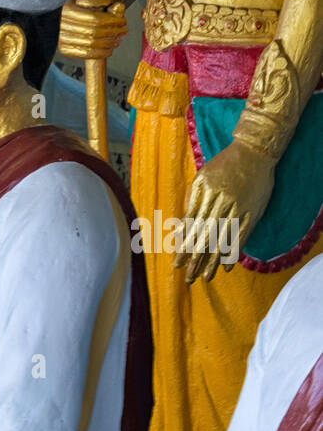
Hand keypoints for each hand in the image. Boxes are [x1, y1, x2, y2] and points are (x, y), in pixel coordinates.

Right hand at [59, 0, 127, 60]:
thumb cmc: (82, 10)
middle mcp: (63, 25)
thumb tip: (120, 7)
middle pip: (94, 31)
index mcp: (68, 10)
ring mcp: (63, 39)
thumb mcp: (91, 1)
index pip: (95, 18)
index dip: (112, 21)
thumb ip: (106, 3)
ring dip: (109, 43)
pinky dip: (102, 53)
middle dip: (113, 32)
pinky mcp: (65, 50)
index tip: (123, 21)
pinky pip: (87, 54)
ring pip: (92, 43)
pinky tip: (110, 49)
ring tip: (118, 40)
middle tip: (124, 31)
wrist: (67, 21)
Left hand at [175, 139, 275, 283]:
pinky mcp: (252, 212)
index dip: (184, 246)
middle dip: (195, 259)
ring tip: (204, 278)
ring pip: (221, 239)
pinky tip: (227, 266)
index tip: (176, 263)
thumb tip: (181, 226)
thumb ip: (193, 200)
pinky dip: (234, 252)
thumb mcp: (202, 176)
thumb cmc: (224, 164)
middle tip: (187, 278)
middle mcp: (218, 201)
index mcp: (203, 192)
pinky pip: (241, 236)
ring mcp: (237, 207)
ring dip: (212, 261)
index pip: (191, 226)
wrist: (254, 151)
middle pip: (204, 236)